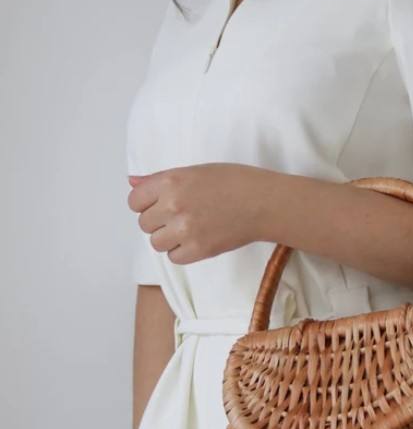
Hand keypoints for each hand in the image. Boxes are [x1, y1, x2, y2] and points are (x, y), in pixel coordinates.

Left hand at [127, 162, 275, 263]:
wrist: (264, 203)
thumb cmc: (235, 182)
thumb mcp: (195, 171)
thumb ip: (160, 179)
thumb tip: (132, 182)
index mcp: (171, 181)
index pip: (135, 200)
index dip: (146, 204)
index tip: (160, 205)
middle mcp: (173, 205)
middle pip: (144, 223)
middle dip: (159, 222)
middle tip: (182, 217)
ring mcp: (185, 230)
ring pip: (156, 243)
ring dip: (169, 239)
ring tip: (190, 229)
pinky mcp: (198, 250)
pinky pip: (174, 257)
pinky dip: (183, 252)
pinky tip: (198, 240)